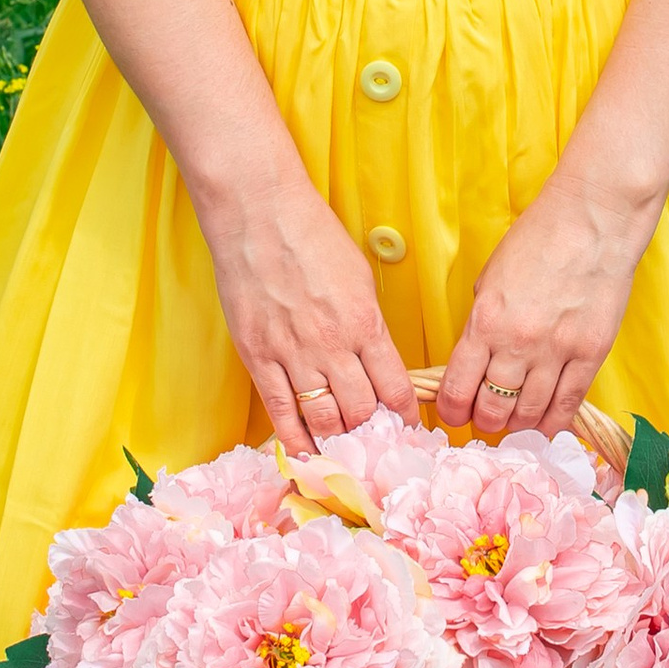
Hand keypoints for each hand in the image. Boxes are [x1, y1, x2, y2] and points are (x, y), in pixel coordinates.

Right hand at [200, 174, 415, 450]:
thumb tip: (377, 361)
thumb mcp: (359, 278)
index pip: (396, 388)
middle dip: (373, 432)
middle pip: (361, 411)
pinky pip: (280, 411)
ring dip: (337, 437)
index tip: (410, 429)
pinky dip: (295, 438)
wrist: (259, 216)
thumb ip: (369, 324)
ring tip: (344, 446)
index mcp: (365, 323)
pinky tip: (305, 451)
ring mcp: (292, 354)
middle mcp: (332, 345)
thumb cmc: (312, 236)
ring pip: (324, 417)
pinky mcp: (258, 357)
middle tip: (375, 442)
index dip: (407, 416)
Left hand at [435, 177, 651, 444]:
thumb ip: (482, 322)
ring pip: (529, 413)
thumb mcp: (491, 278)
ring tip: (514, 422)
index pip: (457, 387)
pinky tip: (545, 427)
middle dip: (484, 421)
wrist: (593, 220)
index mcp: (485, 320)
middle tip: (486, 418)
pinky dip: (553, 423)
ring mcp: (557, 351)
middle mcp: (518, 343)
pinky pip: (568, 404)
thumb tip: (477, 361)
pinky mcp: (591, 353)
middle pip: (492, 407)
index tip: (455, 413)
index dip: (452, 410)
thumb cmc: (540, 239)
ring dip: (517, 425)